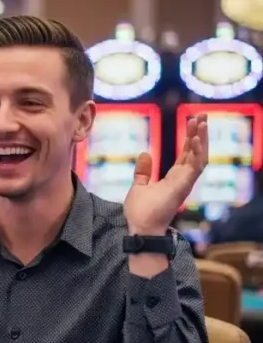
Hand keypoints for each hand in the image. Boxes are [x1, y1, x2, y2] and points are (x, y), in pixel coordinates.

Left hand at [124, 113, 207, 233]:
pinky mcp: (183, 187)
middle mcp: (183, 178)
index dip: (190, 137)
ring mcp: (185, 183)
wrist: (140, 228)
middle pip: (196, 151)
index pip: (186, 153)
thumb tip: (145, 153)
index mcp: (174, 177)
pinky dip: (196, 152)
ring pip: (199, 156)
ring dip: (201, 138)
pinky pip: (194, 167)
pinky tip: (195, 138)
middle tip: (202, 115)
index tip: (192, 121)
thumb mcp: (139, 186)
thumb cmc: (140, 212)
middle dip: (199, 133)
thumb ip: (143, 171)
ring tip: (201, 121)